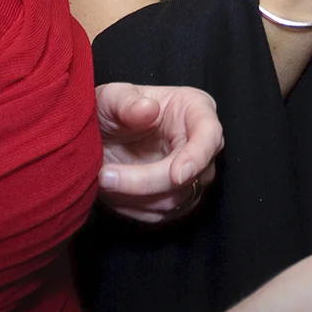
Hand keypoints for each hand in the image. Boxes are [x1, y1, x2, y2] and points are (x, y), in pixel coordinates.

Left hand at [93, 82, 222, 224]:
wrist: (101, 135)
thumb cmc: (112, 109)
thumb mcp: (111, 97)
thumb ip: (126, 101)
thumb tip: (148, 109)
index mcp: (195, 110)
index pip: (209, 135)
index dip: (196, 157)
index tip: (176, 176)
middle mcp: (200, 144)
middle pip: (192, 175)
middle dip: (146, 182)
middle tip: (106, 176)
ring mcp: (192, 174)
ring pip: (176, 200)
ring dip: (136, 197)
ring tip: (103, 179)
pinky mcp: (176, 197)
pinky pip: (161, 214)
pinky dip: (133, 207)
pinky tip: (113, 191)